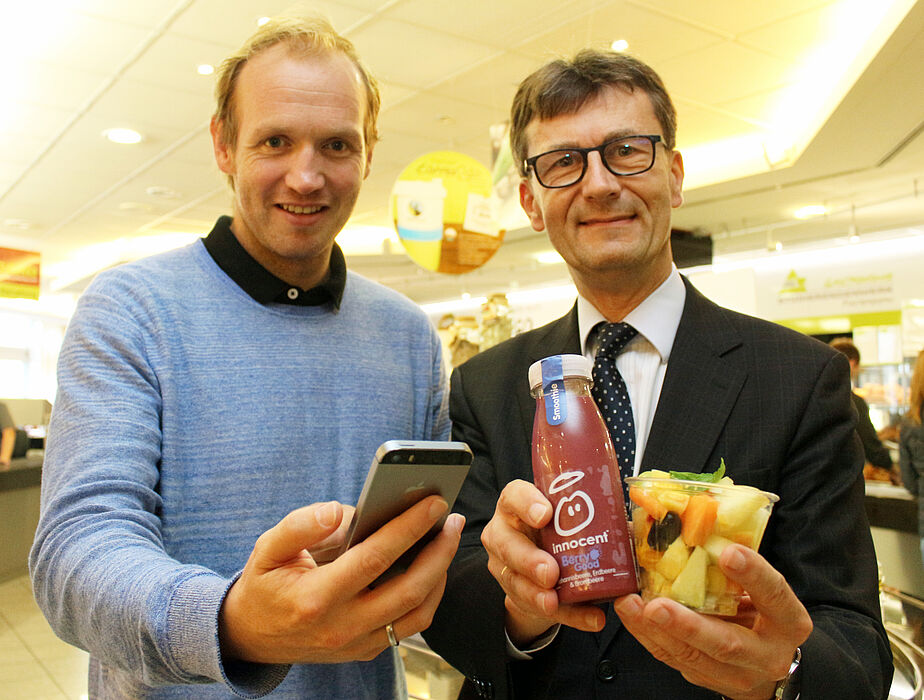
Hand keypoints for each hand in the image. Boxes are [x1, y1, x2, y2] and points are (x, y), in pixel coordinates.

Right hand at [218, 495, 464, 663]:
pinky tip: (432, 567)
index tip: (433, 503)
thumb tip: (339, 510)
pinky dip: (428, 596)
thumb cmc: (264, 585)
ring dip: (440, 575)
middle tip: (452, 519)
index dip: (409, 528)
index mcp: (315, 598)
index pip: (375, 558)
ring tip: (446, 540)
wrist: (250, 637)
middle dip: (438, 551)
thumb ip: (300, 525)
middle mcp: (340, 626)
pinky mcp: (366, 651)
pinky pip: (409, 625)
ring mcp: (356, 644)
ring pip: (417, 613)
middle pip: (408, 589)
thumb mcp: (267, 548)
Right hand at [481, 479, 606, 645]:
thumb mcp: (570, 516)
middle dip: (529, 560)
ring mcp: (504, 564)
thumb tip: (640, 525)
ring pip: (515, 580)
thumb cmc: (560, 528)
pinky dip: (568, 615)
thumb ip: (598, 515)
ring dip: (536, 594)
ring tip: (554, 601)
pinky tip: (590, 619)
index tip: (546, 516)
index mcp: (518, 503)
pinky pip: (538, 607)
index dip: (527, 504)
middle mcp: (505, 531)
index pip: (515, 496)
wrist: (542, 562)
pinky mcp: (515, 593)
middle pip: (508, 544)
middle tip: (550, 572)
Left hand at [613, 544, 811, 699]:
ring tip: (630, 605)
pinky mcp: (707, 678)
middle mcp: (766, 654)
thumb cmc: (765, 615)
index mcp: (789, 622)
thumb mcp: (766, 592)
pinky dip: (648, 636)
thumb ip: (742, 570)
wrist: (770, 662)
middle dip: (688, 625)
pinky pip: (674, 659)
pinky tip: (632, 615)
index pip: (774, 596)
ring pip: (692, 657)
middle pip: (727, 644)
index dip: (753, 575)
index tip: (729, 553)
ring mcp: (736, 674)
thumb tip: (702, 523)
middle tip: (657, 605)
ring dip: (656, 631)